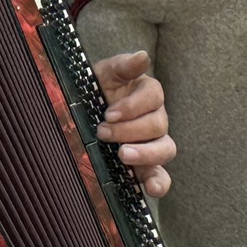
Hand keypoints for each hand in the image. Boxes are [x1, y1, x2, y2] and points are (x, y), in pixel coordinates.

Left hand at [94, 52, 174, 196]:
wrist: (81, 114)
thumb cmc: (96, 91)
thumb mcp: (104, 74)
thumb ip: (123, 66)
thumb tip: (142, 57)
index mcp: (147, 93)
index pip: (153, 96)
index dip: (133, 106)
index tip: (108, 113)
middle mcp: (155, 119)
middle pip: (158, 124)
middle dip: (129, 129)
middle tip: (103, 131)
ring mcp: (153, 144)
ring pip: (166, 149)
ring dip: (147, 154)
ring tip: (124, 155)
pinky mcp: (146, 166)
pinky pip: (161, 176)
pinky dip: (160, 183)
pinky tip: (152, 189)